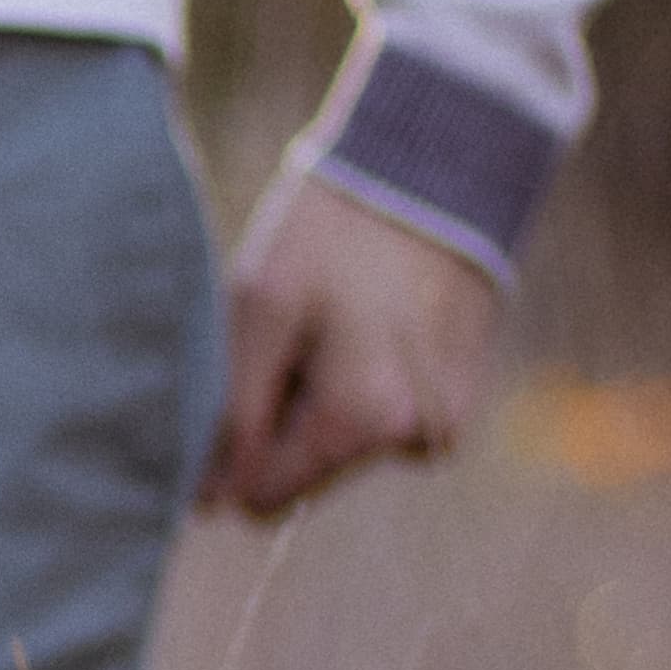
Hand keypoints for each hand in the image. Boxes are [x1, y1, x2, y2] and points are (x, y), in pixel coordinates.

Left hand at [203, 175, 501, 520]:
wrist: (440, 166)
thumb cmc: (334, 231)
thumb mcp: (259, 309)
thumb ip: (231, 414)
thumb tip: (209, 503)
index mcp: (363, 422)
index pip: (263, 495)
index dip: (232, 448)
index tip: (240, 379)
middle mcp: (416, 439)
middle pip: (307, 470)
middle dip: (285, 414)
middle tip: (295, 332)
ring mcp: (447, 422)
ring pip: (345, 443)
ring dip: (326, 394)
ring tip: (340, 316)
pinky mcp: (462, 399)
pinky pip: (387, 416)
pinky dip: (368, 380)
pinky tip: (374, 319)